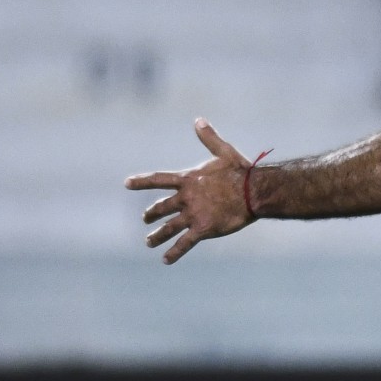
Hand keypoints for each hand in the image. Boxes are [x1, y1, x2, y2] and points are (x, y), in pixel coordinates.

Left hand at [127, 119, 255, 264]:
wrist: (253, 192)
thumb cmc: (240, 172)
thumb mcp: (223, 152)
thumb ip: (209, 138)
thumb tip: (198, 120)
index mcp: (188, 180)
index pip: (158, 180)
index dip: (141, 181)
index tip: (126, 184)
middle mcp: (186, 198)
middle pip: (162, 207)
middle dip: (151, 214)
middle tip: (145, 219)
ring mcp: (193, 215)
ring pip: (169, 227)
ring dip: (157, 236)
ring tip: (148, 242)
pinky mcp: (203, 229)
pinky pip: (185, 243)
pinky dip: (174, 252)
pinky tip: (165, 260)